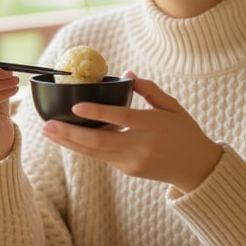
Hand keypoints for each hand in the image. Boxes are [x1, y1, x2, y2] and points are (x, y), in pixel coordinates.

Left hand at [40, 71, 222, 194]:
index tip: (76, 107)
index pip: (123, 118)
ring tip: (48, 132)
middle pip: (100, 142)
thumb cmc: (185, 131)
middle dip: (70, 134)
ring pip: (95, 153)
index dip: (99, 114)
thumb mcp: (173, 107)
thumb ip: (150, 90)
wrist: (197, 169)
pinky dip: (82, 147)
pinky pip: (101, 157)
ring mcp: (133, 162)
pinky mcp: (128, 170)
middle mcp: (141, 146)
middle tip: (47, 125)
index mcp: (155, 126)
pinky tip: (66, 138)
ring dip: (69, 143)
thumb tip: (128, 75)